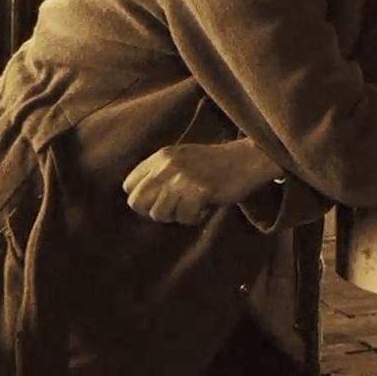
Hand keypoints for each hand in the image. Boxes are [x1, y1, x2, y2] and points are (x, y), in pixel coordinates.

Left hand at [122, 138, 283, 224]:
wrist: (247, 159)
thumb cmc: (215, 163)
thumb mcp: (181, 159)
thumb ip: (160, 173)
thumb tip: (140, 201)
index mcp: (160, 156)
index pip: (129, 185)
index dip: (143, 198)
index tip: (160, 200)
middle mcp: (167, 166)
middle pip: (138, 202)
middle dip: (154, 211)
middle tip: (174, 209)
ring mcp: (182, 178)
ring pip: (159, 213)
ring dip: (175, 216)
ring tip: (192, 208)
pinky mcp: (199, 191)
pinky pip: (184, 218)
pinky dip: (194, 218)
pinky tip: (204, 209)